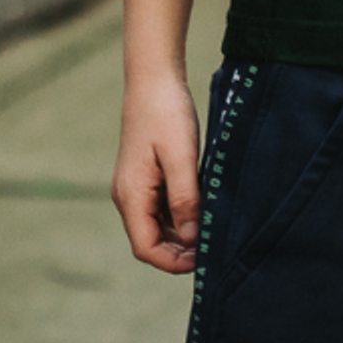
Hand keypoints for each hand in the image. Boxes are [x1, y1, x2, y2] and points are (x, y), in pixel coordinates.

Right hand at [115, 75, 204, 273]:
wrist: (153, 80)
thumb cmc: (166, 113)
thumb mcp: (181, 157)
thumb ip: (185, 199)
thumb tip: (192, 238)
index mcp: (131, 195)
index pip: (145, 247)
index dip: (173, 262)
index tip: (204, 259)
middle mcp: (128, 196)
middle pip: (150, 241)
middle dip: (180, 252)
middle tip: (214, 248)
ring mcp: (135, 187)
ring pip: (157, 227)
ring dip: (182, 236)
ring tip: (212, 231)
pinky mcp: (145, 177)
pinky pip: (161, 209)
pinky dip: (180, 217)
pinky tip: (202, 210)